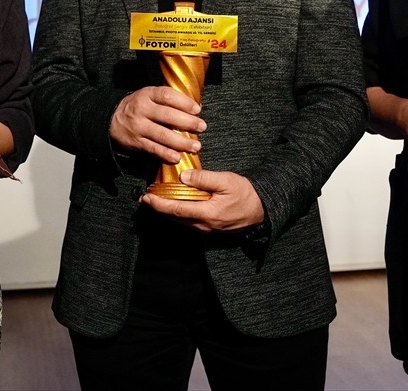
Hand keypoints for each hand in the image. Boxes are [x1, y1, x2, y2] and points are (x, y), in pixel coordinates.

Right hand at [110, 86, 204, 162]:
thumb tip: (195, 107)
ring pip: (162, 135)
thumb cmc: (138, 106)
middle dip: (187, 122)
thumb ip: (168, 99)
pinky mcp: (135, 142)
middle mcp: (141, 109)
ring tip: (196, 146)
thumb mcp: (149, 95)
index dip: (184, 102)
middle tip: (202, 127)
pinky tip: (178, 157)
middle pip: (167, 115)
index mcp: (147, 94)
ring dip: (181, 142)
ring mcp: (138, 126)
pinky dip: (166, 154)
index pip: (167, 95)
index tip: (197, 109)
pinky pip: (153, 149)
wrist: (111, 119)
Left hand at [140, 169, 263, 232]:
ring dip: (167, 211)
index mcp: (207, 214)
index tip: (146, 198)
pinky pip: (188, 222)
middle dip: (158, 208)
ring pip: (180, 221)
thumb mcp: (225, 181)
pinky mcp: (209, 228)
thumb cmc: (245, 193)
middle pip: (175, 218)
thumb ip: (203, 178)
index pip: (176, 210)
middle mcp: (204, 226)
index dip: (158, 204)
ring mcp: (206, 229)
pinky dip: (178, 213)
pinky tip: (174, 203)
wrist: (262, 208)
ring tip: (156, 200)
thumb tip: (183, 176)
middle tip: (145, 198)